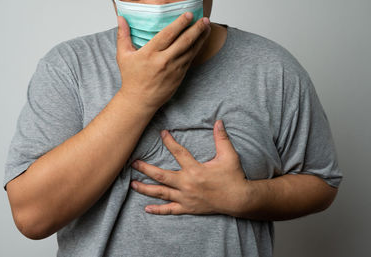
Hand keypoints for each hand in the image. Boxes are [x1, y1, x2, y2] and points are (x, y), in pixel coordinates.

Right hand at [116, 12, 210, 110]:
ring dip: (200, 38)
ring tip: (207, 27)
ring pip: (191, 51)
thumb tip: (121, 18)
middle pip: (184, 41)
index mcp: (150, 53)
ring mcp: (174, 69)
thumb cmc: (131, 78)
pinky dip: (196, 49)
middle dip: (196, 28)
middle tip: (204, 19)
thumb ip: (123, 35)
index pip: (168, 34)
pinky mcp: (179, 76)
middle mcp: (164, 60)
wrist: (140, 100)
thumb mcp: (123, 56)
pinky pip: (190, 60)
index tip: (188, 15)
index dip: (180, 23)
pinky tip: (201, 41)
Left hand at [130, 120, 250, 215]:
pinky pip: (170, 210)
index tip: (162, 133)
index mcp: (195, 170)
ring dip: (146, 188)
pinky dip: (158, 210)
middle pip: (161, 175)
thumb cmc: (233, 177)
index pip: (178, 153)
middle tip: (133, 163)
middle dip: (146, 169)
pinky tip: (147, 209)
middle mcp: (187, 184)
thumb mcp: (229, 156)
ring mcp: (186, 198)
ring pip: (161, 193)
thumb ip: (222, 138)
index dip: (169, 142)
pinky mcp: (188, 208)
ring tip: (133, 184)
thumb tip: (219, 122)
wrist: (239, 200)